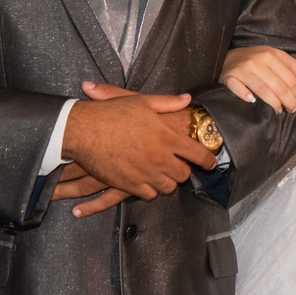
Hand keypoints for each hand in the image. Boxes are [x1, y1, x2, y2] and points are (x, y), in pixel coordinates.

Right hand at [60, 81, 215, 215]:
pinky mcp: (128, 185)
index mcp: (167, 138)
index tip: (211, 163)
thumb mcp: (143, 102)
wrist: (84, 130)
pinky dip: (151, 189)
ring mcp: (144, 174)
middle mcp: (159, 159)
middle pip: (184, 174)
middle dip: (184, 169)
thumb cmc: (113, 113)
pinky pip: (149, 194)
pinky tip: (147, 180)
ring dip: (168, 180)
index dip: (208, 160)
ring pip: (168, 187)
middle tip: (178, 164)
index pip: (197, 154)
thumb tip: (187, 99)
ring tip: (162, 172)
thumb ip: (168, 103)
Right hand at [221, 45, 295, 111]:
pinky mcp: (229, 77)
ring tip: (279, 111)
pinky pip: (238, 89)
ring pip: (263, 90)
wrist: (227, 57)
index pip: (289, 78)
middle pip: (279, 86)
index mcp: (269, 55)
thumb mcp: (274, 56)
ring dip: (273, 104)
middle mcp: (256, 61)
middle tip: (291, 110)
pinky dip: (246, 96)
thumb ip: (292, 66)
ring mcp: (242, 69)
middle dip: (288, 101)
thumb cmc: (254, 59)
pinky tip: (253, 102)